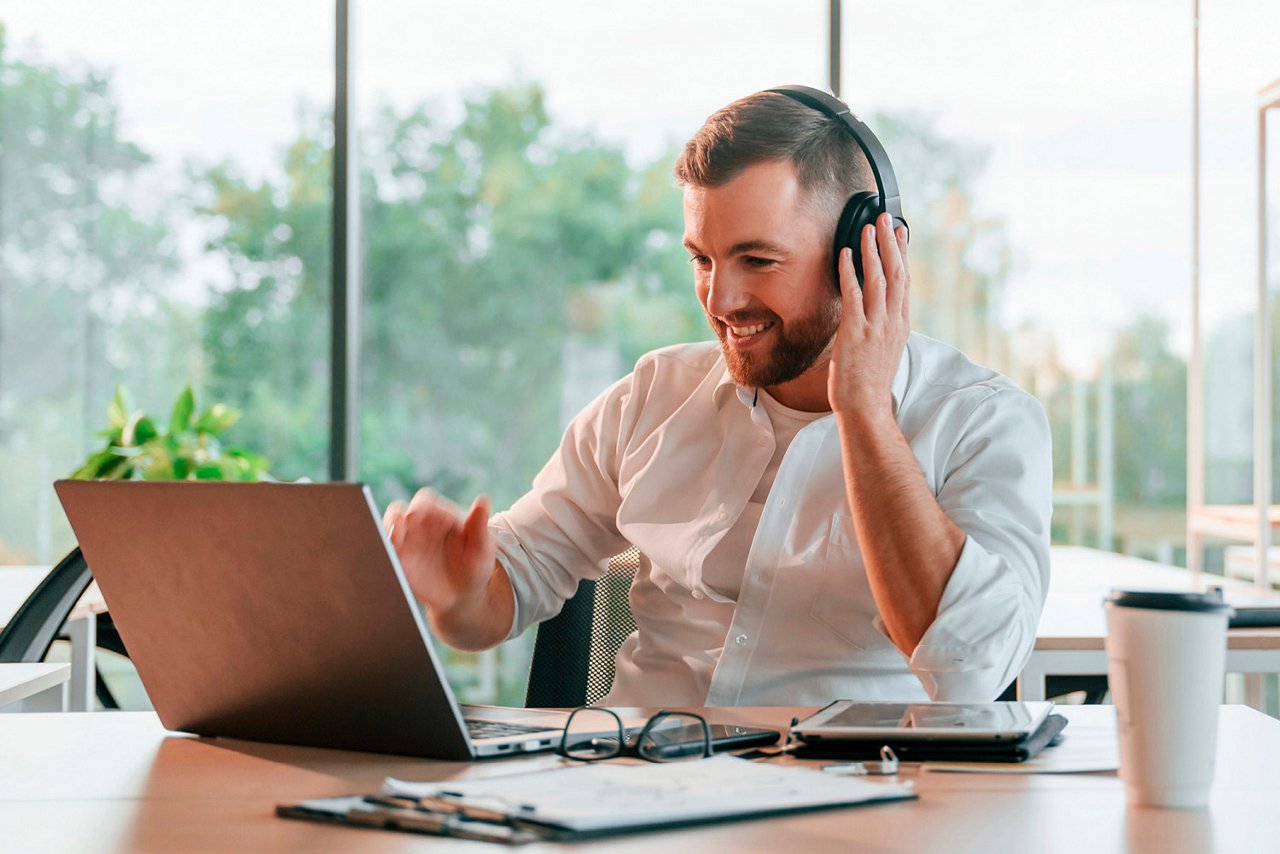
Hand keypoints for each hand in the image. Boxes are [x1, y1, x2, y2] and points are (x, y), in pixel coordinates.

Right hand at [383, 488, 496, 618]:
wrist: (463, 596)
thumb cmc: (475, 568)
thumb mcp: (482, 548)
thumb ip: (478, 525)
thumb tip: (483, 500)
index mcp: (441, 516)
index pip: (424, 502)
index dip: (420, 507)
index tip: (420, 516)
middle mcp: (421, 527)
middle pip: (400, 511)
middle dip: (397, 516)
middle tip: (401, 524)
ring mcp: (409, 543)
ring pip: (389, 529)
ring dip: (387, 531)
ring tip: (394, 539)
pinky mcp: (400, 562)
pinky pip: (386, 551)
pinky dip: (384, 550)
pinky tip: (390, 555)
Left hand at [827, 211, 910, 418]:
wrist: (866, 406)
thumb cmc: (869, 383)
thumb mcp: (884, 350)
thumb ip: (883, 327)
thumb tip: (874, 311)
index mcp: (901, 325)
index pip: (905, 281)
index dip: (903, 254)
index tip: (900, 232)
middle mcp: (893, 321)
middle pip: (897, 273)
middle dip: (891, 242)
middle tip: (886, 218)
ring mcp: (876, 326)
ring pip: (879, 278)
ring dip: (872, 250)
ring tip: (867, 228)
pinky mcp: (856, 331)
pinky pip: (854, 294)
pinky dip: (850, 271)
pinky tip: (846, 254)